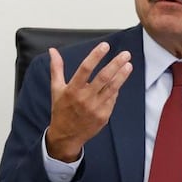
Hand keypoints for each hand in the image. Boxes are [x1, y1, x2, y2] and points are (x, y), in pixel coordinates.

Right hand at [46, 43, 132, 161]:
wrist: (66, 136)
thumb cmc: (61, 110)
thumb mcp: (56, 89)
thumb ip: (56, 68)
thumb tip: (53, 51)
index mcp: (72, 90)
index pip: (85, 69)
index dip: (96, 56)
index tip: (105, 46)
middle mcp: (84, 98)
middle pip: (103, 78)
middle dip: (116, 64)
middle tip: (125, 54)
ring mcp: (95, 108)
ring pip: (112, 88)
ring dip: (122, 76)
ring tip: (129, 65)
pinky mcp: (104, 116)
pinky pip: (112, 99)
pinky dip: (116, 89)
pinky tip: (119, 81)